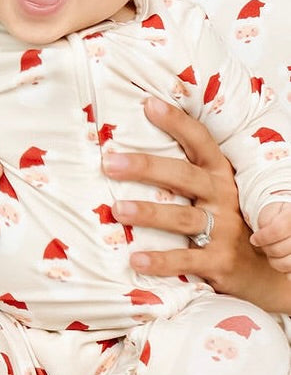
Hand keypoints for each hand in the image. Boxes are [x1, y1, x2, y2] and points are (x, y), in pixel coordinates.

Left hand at [106, 97, 290, 311]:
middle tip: (110, 162)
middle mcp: (223, 197)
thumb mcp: (213, 195)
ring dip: (148, 212)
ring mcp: (224, 229)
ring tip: (117, 209)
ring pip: (181, 217)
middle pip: (183, 175)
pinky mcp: (220, 261)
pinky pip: (187, 259)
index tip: (148, 105)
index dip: (176, 122)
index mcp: (219, 175)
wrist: (263, 269)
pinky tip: (136, 260)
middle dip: (145, 166)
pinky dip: (161, 261)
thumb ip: (184, 176)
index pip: (200, 141)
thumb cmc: (226, 224)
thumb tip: (130, 153)